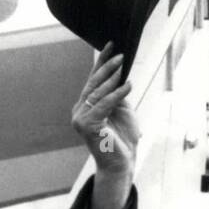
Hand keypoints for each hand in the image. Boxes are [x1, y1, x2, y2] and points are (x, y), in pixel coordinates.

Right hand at [72, 43, 138, 174]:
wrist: (122, 163)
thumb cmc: (123, 139)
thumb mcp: (122, 110)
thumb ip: (117, 93)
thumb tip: (119, 72)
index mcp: (85, 106)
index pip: (93, 80)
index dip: (101, 62)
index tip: (110, 45)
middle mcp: (79, 111)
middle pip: (93, 84)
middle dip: (107, 67)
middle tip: (120, 54)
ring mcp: (80, 119)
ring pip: (97, 93)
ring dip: (112, 78)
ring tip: (123, 65)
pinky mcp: (87, 126)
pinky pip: (104, 105)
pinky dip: (117, 94)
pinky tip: (128, 85)